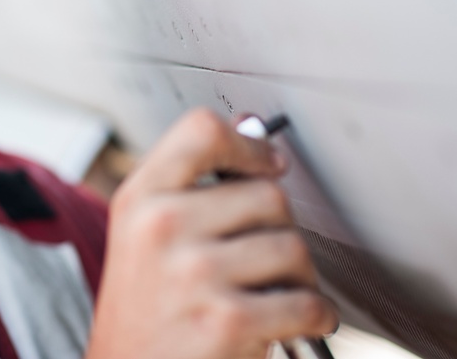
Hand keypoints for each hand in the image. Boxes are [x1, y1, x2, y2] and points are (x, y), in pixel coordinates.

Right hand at [85, 109, 337, 358]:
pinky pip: (306, 302)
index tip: (268, 164)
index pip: (202, 131)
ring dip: (300, 278)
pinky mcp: (226, 321)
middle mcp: (161, 226)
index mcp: (140, 197)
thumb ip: (187, 186)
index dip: (249, 145)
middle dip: (280, 230)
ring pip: (293, 248)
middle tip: (266, 257)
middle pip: (268, 194)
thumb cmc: (144, 309)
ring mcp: (193, 273)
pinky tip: (294, 324)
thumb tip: (251, 135)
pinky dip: (315, 317)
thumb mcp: (142, 235)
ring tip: (274, 293)